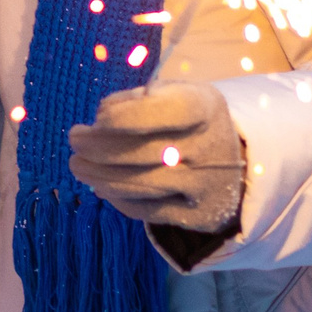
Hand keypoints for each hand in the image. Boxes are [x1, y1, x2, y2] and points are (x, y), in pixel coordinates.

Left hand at [68, 82, 245, 233]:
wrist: (236, 164)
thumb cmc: (190, 121)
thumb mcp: (176, 94)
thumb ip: (139, 99)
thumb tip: (101, 119)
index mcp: (204, 107)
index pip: (159, 111)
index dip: (120, 117)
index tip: (97, 118)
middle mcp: (208, 147)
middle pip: (141, 152)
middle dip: (97, 147)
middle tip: (75, 142)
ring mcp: (204, 186)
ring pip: (139, 185)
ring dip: (98, 176)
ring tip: (78, 166)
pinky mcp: (197, 217)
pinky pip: (146, 211)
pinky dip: (118, 199)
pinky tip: (102, 186)